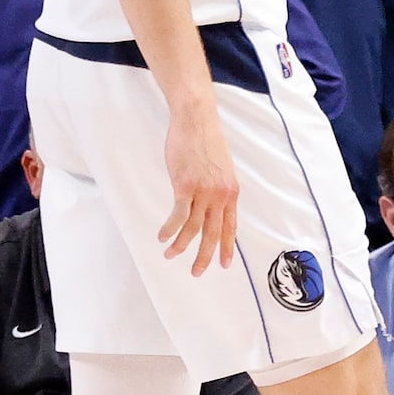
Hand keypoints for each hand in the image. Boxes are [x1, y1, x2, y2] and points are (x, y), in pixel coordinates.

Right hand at [159, 101, 237, 274]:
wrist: (196, 121)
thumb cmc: (205, 142)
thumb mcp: (221, 168)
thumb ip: (217, 189)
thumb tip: (209, 205)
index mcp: (231, 192)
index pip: (230, 226)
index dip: (226, 247)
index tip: (224, 264)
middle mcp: (220, 195)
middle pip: (212, 233)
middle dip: (204, 256)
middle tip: (197, 272)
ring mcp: (203, 191)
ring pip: (193, 228)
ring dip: (180, 245)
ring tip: (170, 255)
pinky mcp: (185, 186)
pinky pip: (177, 215)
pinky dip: (169, 229)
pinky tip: (162, 237)